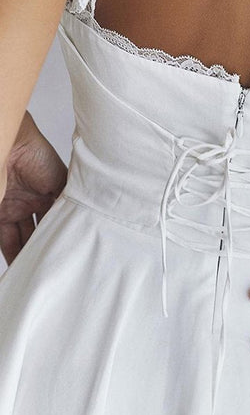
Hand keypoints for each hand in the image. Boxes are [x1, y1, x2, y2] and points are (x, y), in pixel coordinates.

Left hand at [0, 111, 67, 264]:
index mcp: (49, 195)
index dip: (61, 238)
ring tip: (37, 271)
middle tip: (53, 267)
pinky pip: (5, 237)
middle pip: (37, 233)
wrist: (12, 143)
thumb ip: (67, 203)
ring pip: (21, 238)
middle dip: (43, 250)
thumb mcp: (62, 182)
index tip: (69, 255)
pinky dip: (11, 252)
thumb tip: (78, 226)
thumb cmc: (37, 156)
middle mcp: (31, 203)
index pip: (55, 222)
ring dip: (27, 254)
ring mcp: (13, 208)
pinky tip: (20, 263)